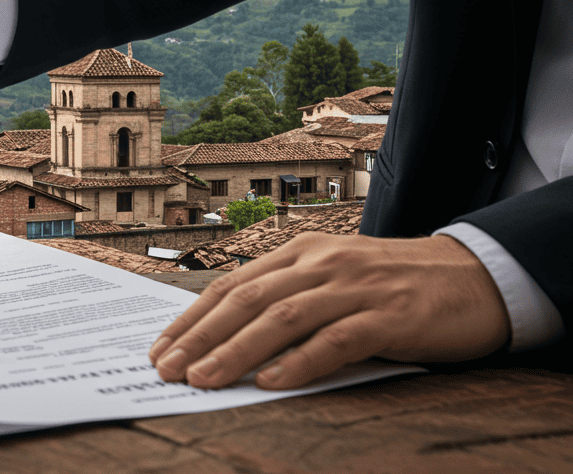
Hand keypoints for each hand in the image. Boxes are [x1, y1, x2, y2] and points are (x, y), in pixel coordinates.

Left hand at [147, 233, 509, 390]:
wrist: (473, 277)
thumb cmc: (392, 287)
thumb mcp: (332, 282)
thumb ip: (288, 302)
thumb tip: (226, 342)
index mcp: (300, 253)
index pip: (232, 286)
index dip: (191, 318)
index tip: (160, 349)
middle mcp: (322, 263)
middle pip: (248, 300)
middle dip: (200, 337)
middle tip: (167, 369)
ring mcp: (356, 287)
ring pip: (283, 318)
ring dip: (237, 351)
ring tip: (205, 379)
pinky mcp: (390, 315)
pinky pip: (337, 339)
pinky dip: (300, 361)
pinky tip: (272, 381)